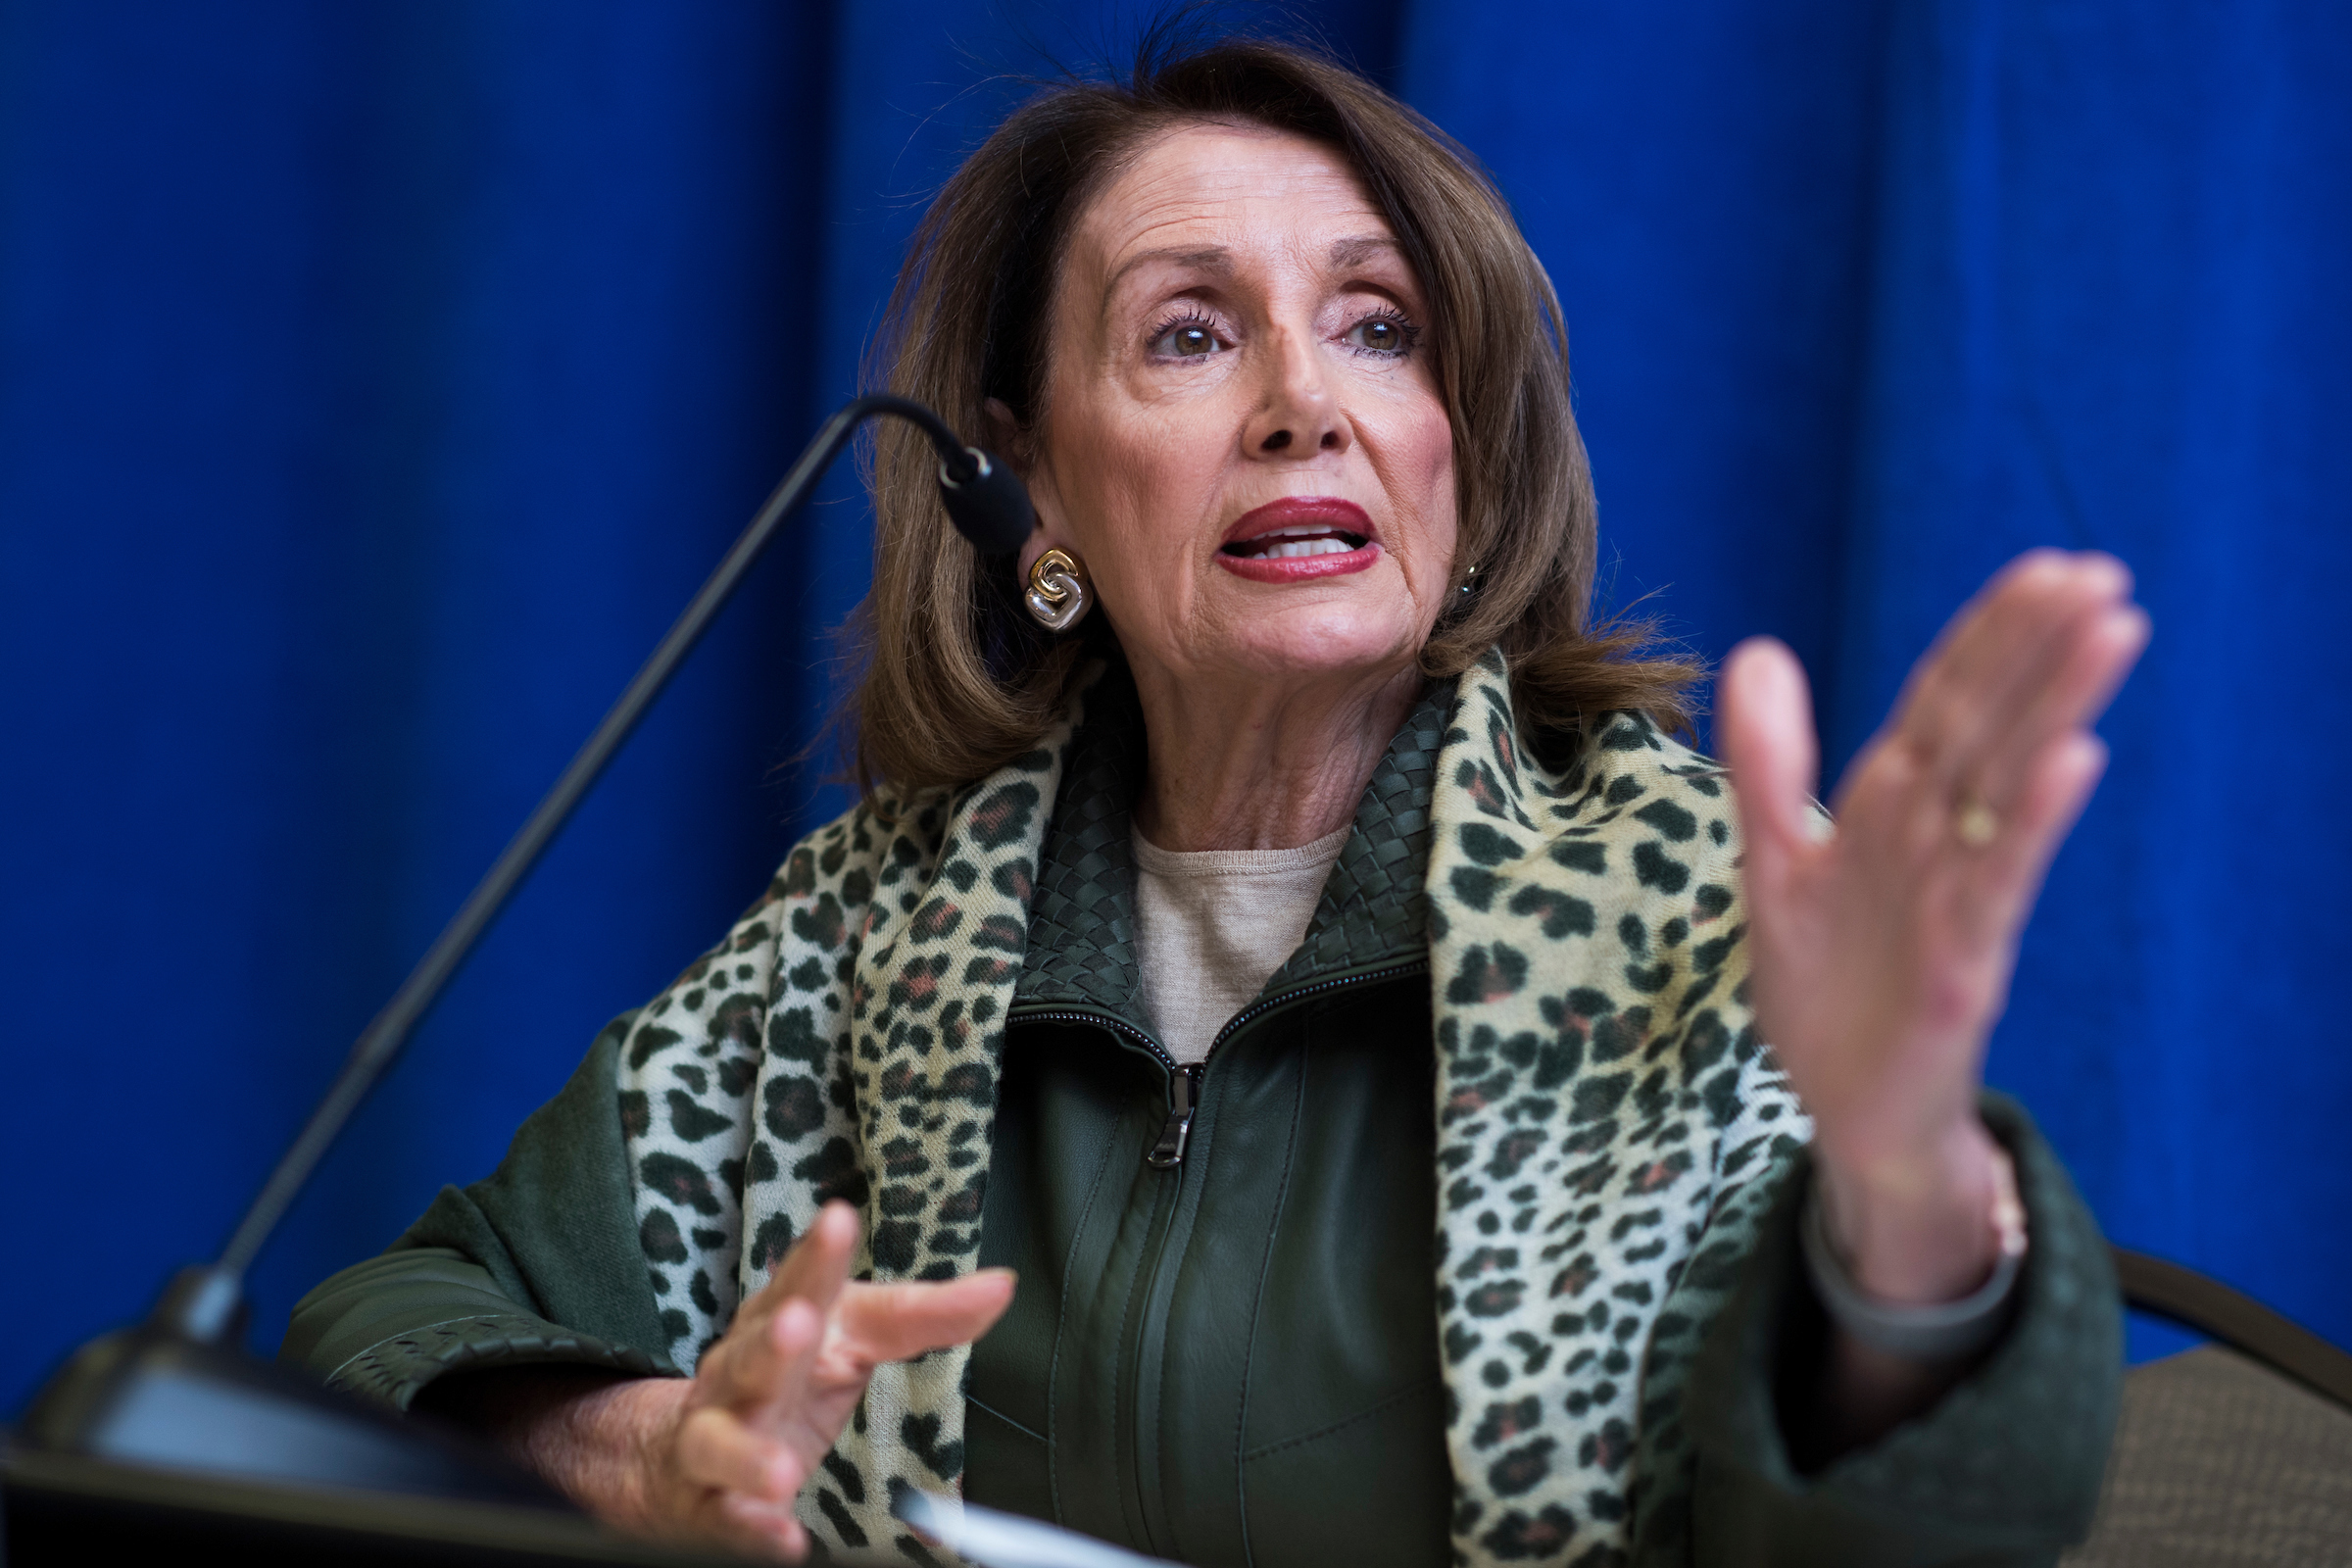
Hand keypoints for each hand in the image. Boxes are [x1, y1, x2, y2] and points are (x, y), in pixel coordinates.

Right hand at [536, 1203, 1013, 1558]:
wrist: (676, 1452)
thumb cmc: (786, 1379)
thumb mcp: (852, 1337)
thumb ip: (923, 1314)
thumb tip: (1003, 1285)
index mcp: (779, 1322)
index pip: (801, 1283)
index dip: (819, 1255)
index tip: (838, 1219)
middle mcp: (739, 1374)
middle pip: (751, 1354)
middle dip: (772, 1340)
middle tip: (797, 1323)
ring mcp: (714, 1438)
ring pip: (717, 1443)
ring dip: (748, 1455)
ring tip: (783, 1472)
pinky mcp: (708, 1501)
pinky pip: (725, 1518)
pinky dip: (751, 1529)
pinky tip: (781, 1538)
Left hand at [1718, 551, 2146, 1303]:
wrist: (1843, 1106)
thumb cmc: (1825, 984)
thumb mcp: (1774, 862)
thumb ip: (1767, 763)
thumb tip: (1756, 649)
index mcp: (1888, 809)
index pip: (1943, 702)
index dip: (1988, 635)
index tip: (2048, 566)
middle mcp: (1932, 841)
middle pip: (1988, 727)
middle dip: (2038, 650)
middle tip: (2101, 574)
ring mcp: (1956, 897)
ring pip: (2009, 786)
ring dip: (2057, 708)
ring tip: (2112, 631)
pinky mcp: (1964, 962)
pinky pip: (2000, 879)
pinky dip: (2034, 820)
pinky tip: (2075, 758)